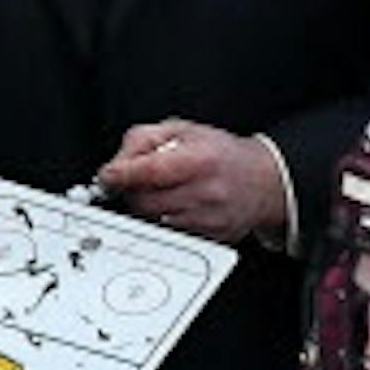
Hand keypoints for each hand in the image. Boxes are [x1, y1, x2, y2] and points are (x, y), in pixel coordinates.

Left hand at [95, 119, 286, 244]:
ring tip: (163, 190)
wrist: (262, 181)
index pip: (149, 171)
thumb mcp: (183, 130)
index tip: (107, 177)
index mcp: (199, 160)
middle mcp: (206, 192)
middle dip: (131, 191)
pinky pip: (169, 234)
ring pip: (153, 221)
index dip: (120, 175)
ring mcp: (208, 220)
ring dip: (147, 208)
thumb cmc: (221, 154)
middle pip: (144, 202)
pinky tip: (177, 205)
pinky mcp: (209, 240)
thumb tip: (116, 164)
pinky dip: (164, 221)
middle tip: (137, 181)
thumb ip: (144, 139)